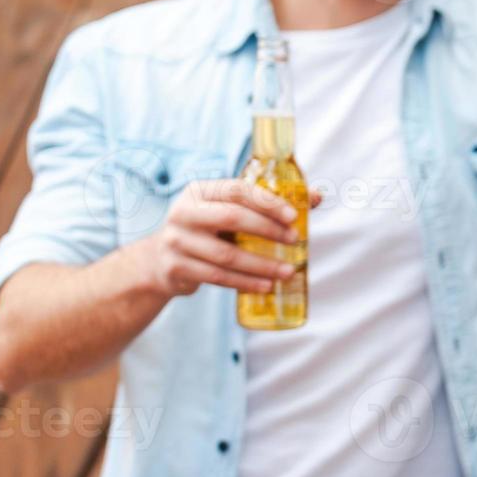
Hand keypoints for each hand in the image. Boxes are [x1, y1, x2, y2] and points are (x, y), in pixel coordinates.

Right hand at [139, 178, 321, 297]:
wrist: (160, 260)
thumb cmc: (209, 228)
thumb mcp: (227, 210)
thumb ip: (266, 202)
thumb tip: (316, 197)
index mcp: (199, 191)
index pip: (238, 190)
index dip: (268, 202)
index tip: (294, 216)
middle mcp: (184, 213)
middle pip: (232, 218)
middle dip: (268, 230)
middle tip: (294, 240)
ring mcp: (176, 242)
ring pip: (227, 255)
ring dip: (262, 264)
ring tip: (288, 270)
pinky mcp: (176, 269)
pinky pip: (217, 277)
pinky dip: (245, 282)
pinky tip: (266, 286)